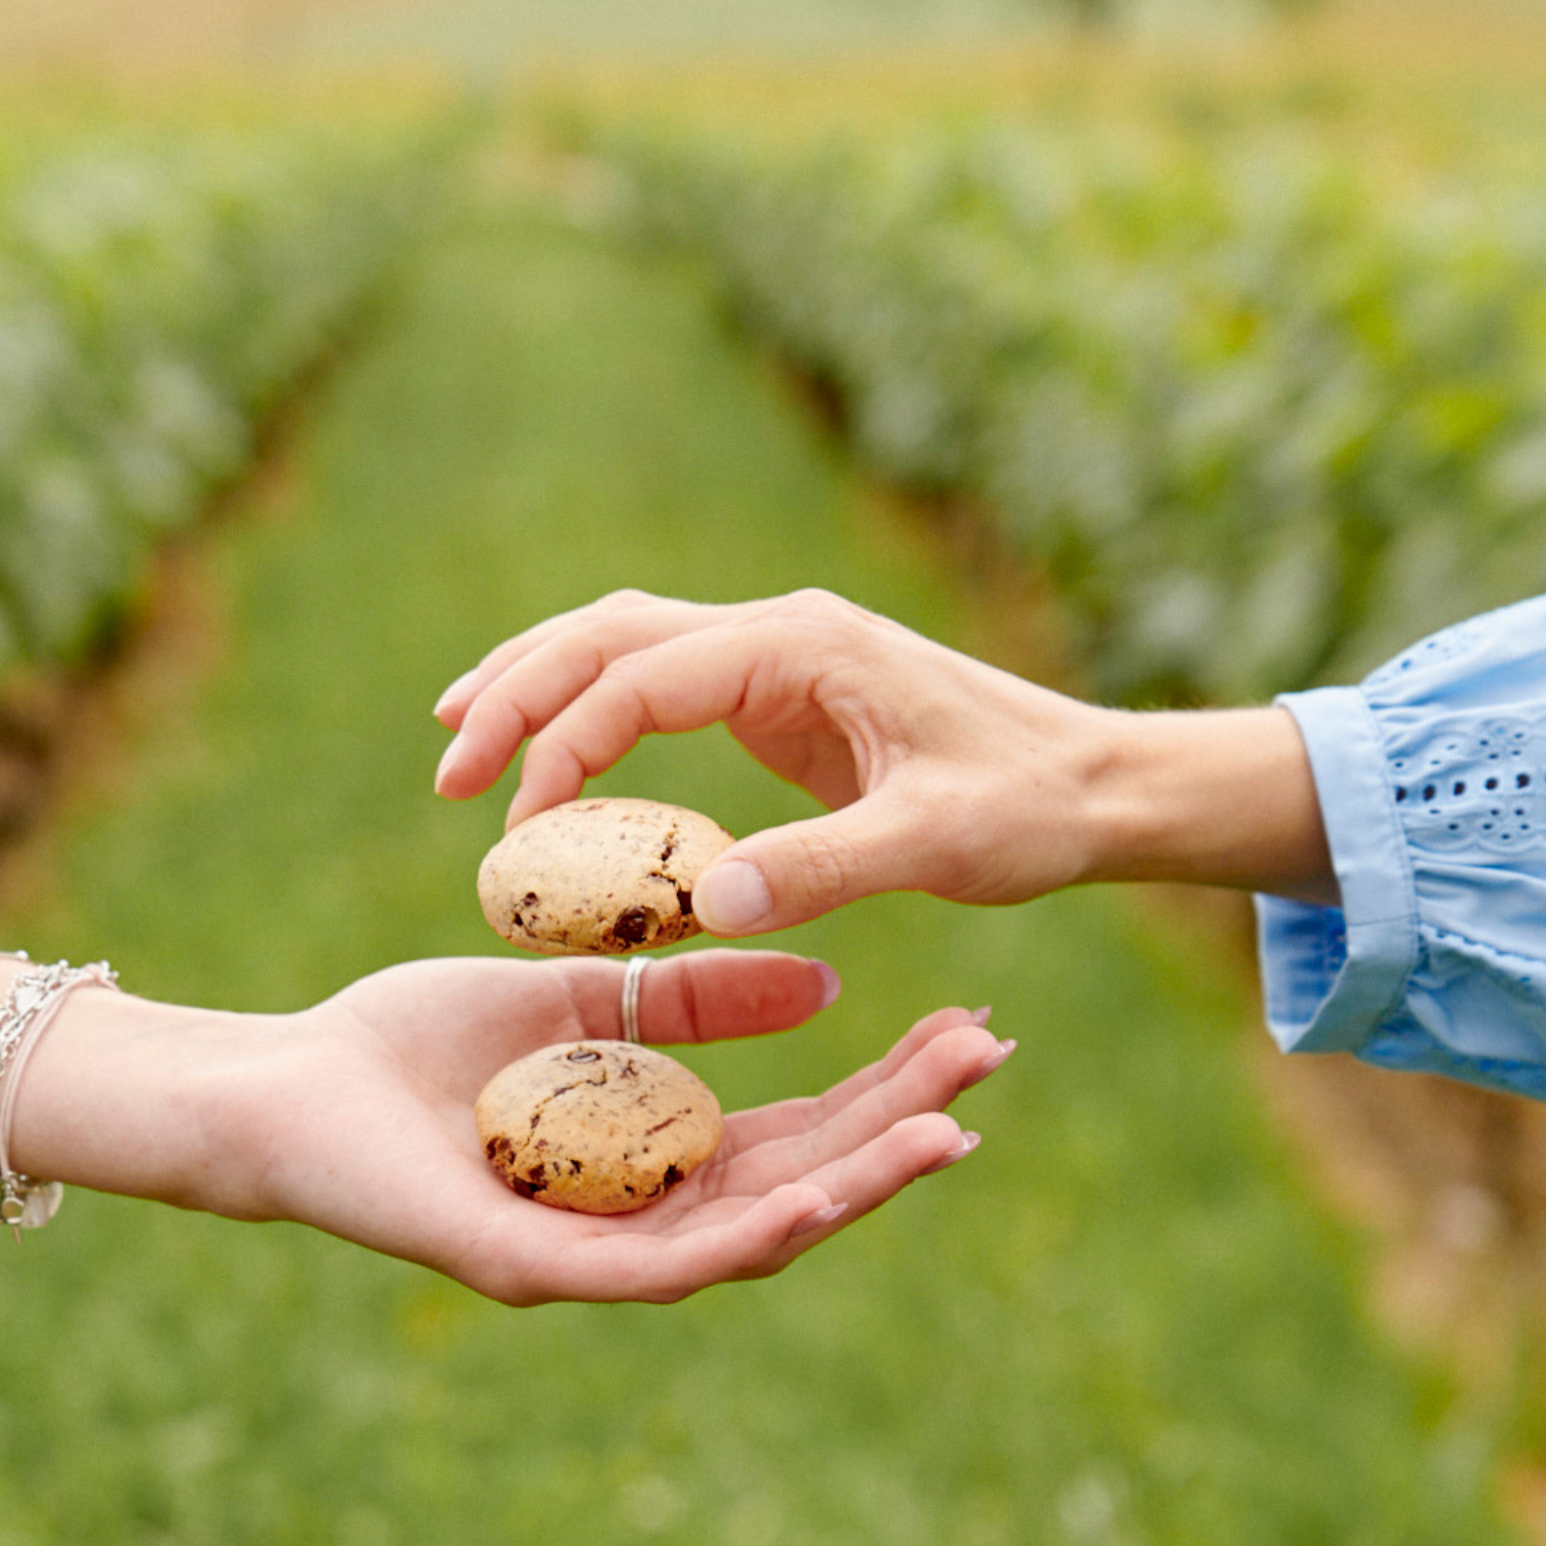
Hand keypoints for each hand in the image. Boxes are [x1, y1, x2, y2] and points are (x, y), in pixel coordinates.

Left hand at [183, 948, 1002, 1305]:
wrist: (291, 1082)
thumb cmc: (419, 1045)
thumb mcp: (580, 998)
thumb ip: (691, 999)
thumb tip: (824, 982)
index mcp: (651, 1154)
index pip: (791, 1130)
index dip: (881, 1088)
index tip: (963, 1032)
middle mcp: (637, 1218)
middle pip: (793, 1186)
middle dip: (894, 1135)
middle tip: (986, 1077)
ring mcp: (590, 1253)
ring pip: (746, 1239)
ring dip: (849, 1192)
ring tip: (939, 1140)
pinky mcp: (531, 1269)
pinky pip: (653, 1268)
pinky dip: (741, 1237)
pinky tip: (811, 1200)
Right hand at [432, 589, 1333, 931]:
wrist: (1097, 782)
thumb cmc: (1028, 808)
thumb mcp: (934, 845)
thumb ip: (822, 870)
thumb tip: (702, 912)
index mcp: (802, 649)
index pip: (642, 676)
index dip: (564, 741)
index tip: (516, 824)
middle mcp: (776, 634)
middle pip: (608, 634)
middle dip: (518, 692)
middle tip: (448, 771)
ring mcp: (775, 658)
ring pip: (622, 645)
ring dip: (540, 686)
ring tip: (459, 742)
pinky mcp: (777, 696)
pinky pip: (656, 687)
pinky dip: (591, 714)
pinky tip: (556, 765)